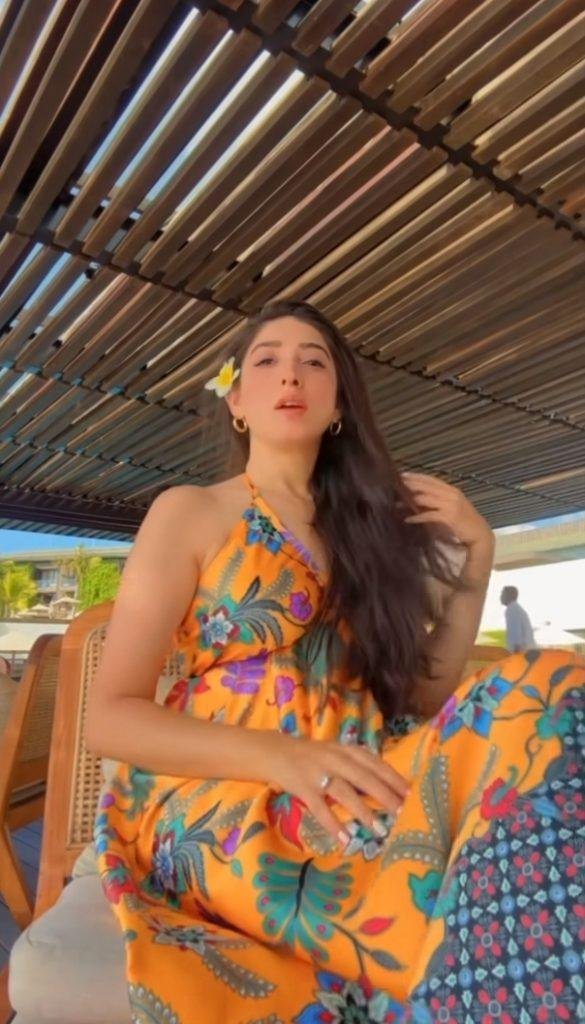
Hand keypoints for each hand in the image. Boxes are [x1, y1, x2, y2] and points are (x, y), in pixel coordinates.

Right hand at [264, 732, 408, 847]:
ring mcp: (317, 773)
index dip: (393, 778)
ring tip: (379, 829)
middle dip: (385, 795)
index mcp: (345, 750)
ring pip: (344, 792)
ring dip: (363, 811)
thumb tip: (389, 786)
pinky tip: (344, 839)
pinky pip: (319, 808)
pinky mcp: (302, 788)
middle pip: (364, 777)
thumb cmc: (314, 756)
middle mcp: (334, 759)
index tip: (411, 793)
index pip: (374, 763)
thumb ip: (358, 765)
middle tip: (402, 812)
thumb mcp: (337, 753)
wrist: (276, 752)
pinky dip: (332, 823)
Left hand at [401, 471, 493, 551]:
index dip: (417, 476)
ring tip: (397, 503)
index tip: (403, 474)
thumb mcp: (452, 507)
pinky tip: (408, 519)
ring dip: (410, 501)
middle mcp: (451, 494)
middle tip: (395, 484)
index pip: (432, 479)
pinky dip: (417, 517)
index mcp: (452, 490)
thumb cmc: (464, 521)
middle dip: (411, 485)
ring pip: (426, 498)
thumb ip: (438, 501)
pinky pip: (429, 515)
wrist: (480, 533)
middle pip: (427, 486)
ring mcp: (451, 505)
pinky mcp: (449, 517)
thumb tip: (417, 499)